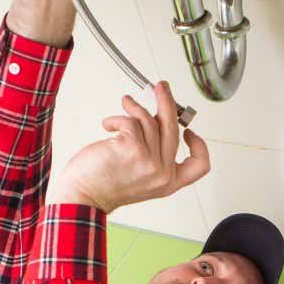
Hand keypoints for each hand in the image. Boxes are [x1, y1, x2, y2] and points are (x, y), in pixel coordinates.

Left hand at [46, 81, 210, 212]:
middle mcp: (163, 174)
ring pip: (150, 120)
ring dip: (135, 107)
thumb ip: (155, 151)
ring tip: (125, 104)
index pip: (200, 165)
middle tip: (161, 87)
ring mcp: (149, 162)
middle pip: (174, 129)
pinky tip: (108, 125)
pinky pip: (131, 121)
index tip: (189, 131)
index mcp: (169, 181)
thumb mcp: (140, 173)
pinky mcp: (133, 149)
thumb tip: (158, 117)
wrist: (83, 196)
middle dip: (167, 101)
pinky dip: (117, 118)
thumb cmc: (105, 184)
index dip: (200, 145)